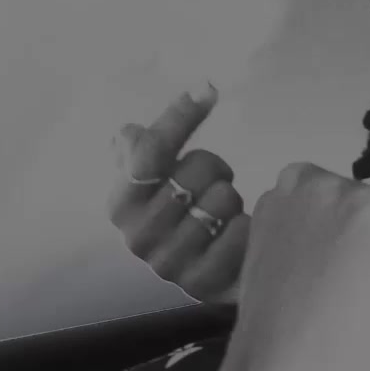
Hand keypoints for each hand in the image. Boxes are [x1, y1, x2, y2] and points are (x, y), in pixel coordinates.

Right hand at [107, 82, 245, 302]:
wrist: (210, 277)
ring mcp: (170, 264)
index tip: (209, 87)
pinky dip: (249, 227)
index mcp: (120, 204)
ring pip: (223, 199)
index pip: (151, 149)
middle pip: (196, 170)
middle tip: (213, 186)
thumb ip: (141, 150)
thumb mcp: (155, 182)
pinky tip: (239, 237)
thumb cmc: (182, 218)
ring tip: (223, 216)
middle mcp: (138, 237)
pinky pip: (243, 232)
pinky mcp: (206, 284)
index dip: (180, 115)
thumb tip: (127, 133)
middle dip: (215, 170)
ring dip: (232, 202)